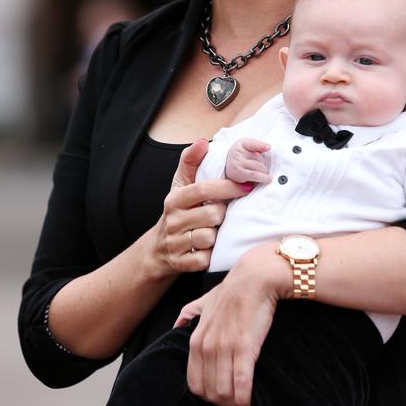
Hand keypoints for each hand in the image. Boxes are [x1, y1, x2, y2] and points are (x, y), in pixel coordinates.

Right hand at [148, 138, 246, 276]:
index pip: (204, 189)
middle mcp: (173, 220)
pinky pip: (206, 259)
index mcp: (175, 199)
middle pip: (213, 215)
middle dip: (222, 215)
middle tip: (219, 215)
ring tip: (212, 232)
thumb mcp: (181, 185)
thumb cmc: (179, 211)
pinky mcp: (181, 264)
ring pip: (210, 238)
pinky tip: (207, 249)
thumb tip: (203, 141)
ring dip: (216, 236)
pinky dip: (210, 255)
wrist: (159, 249)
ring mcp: (175, 243)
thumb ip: (191, 161)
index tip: (246, 186)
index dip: (228, 187)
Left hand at [173, 247, 280, 405]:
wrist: (255, 279)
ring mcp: (224, 348)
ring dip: (234, 404)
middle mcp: (206, 346)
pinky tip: (250, 402)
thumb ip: (189, 313)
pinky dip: (245, 399)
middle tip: (235, 405)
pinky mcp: (245, 348)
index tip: (221, 399)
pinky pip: (241, 384)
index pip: (194, 383)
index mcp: (195, 340)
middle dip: (223, 404)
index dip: (208, 396)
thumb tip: (177, 323)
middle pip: (209, 392)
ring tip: (244, 404)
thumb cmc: (233, 290)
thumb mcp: (205, 300)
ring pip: (224, 393)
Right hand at [225, 138, 271, 184]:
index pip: (252, 143)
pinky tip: (267, 179)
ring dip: (265, 172)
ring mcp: (238, 163)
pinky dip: (263, 178)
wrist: (226, 166)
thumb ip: (257, 145)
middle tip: (263, 168)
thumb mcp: (246, 146)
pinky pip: (255, 175)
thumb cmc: (240, 156)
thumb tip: (268, 147)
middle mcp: (238, 153)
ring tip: (265, 174)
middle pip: (259, 158)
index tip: (268, 147)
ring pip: (259, 167)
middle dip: (264, 164)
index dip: (261, 145)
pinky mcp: (239, 174)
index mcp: (241, 144)